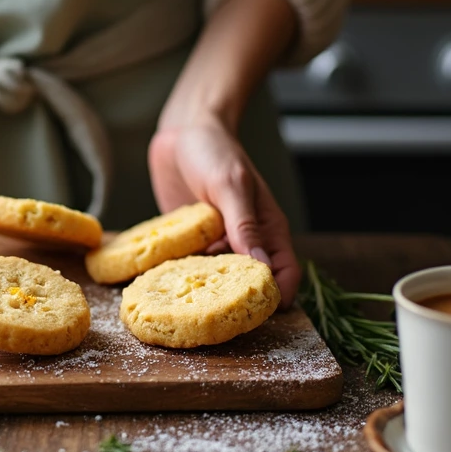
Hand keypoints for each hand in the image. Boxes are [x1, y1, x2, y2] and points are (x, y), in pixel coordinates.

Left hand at [147, 114, 299, 307]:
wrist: (181, 132)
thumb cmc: (215, 151)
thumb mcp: (231, 185)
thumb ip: (244, 224)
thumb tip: (262, 265)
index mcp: (267, 228)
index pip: (285, 273)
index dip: (278, 296)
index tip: (259, 316)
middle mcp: (245, 240)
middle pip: (251, 284)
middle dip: (239, 303)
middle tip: (216, 319)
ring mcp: (217, 241)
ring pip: (219, 279)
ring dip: (207, 292)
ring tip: (187, 307)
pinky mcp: (192, 239)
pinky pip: (191, 264)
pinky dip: (183, 276)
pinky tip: (166, 284)